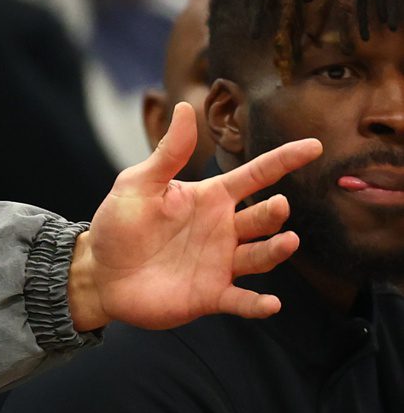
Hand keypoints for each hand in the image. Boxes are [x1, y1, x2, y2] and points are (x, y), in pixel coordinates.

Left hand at [68, 103, 313, 331]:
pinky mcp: (210, 295)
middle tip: (278, 206)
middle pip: (263, 217)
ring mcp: (220, 263)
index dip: (284, 160)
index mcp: (211, 198)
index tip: (314, 146)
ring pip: (260, 256)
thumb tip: (186, 108)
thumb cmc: (118, 226)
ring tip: (287, 241)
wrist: (98, 273)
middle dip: (274, 212)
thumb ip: (168, 153)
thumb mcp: (138, 185)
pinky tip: (270, 305)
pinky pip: (241, 300)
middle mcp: (224, 229)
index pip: (256, 174)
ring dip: (276, 250)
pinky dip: (257, 305)